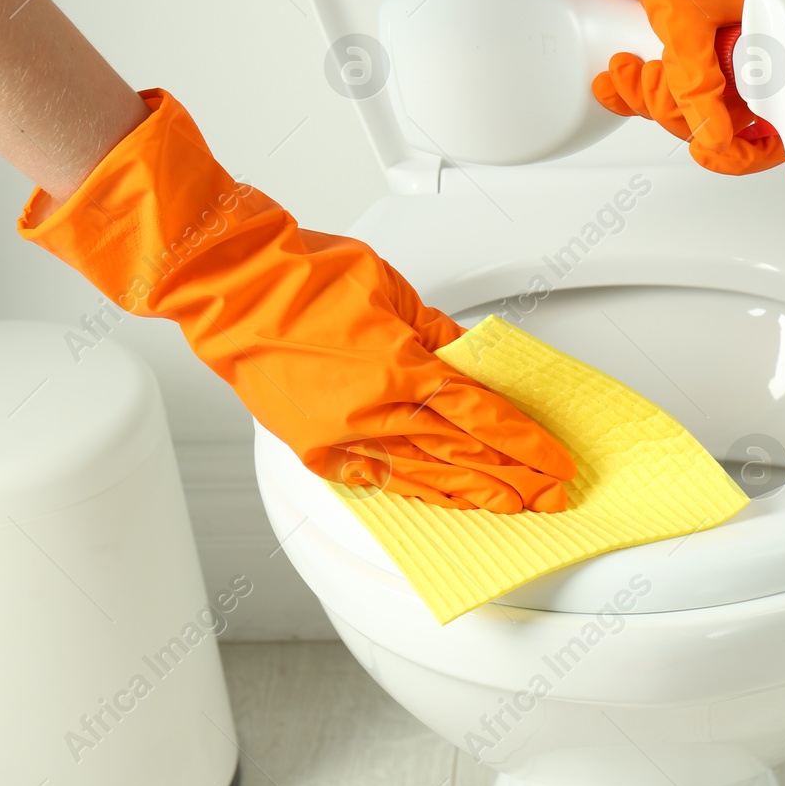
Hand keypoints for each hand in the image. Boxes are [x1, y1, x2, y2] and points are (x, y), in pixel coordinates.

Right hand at [19, 90, 577, 513]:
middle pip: (462, 453)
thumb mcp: (392, 290)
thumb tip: (469, 362)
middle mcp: (376, 410)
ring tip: (509, 510)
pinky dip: (410, 491)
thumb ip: (434, 334)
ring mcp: (343, 434)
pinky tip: (438, 504)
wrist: (233, 288)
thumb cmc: (305, 275)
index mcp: (402, 366)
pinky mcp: (314, 446)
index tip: (551, 458)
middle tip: (548, 497)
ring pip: (423, 475)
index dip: (522, 441)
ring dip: (470, 494)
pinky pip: (373, 477)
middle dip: (511, 476)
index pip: (481, 415)